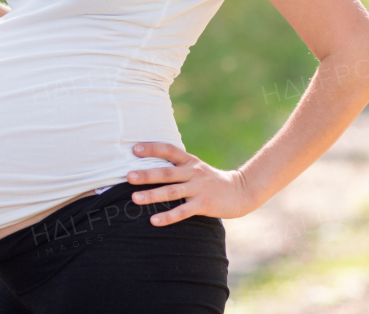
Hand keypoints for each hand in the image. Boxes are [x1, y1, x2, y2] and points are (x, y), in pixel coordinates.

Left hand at [125, 142, 257, 226]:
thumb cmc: (211, 180)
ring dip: (152, 195)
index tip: (134, 149)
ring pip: (172, 191)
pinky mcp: (204, 204)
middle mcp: (193, 172)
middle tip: (128, 176)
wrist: (241, 191)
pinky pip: (183, 211)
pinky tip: (154, 221)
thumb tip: (150, 164)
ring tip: (134, 198)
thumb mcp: (196, 168)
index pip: (169, 150)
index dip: (152, 148)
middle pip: (167, 172)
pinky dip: (168, 216)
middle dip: (146, 174)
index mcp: (190, 161)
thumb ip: (178, 166)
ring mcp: (199, 188)